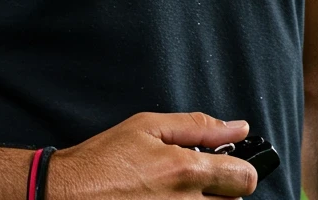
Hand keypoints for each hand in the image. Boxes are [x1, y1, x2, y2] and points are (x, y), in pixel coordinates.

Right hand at [47, 110, 257, 198]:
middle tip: (195, 174)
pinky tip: (164, 199)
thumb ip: (197, 126)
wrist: (71, 194)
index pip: (245, 177)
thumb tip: (238, 127)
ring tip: (176, 188)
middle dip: (222, 186)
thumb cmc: (104, 159)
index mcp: (185, 171)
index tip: (230, 162)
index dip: (243, 166)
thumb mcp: (147, 125)